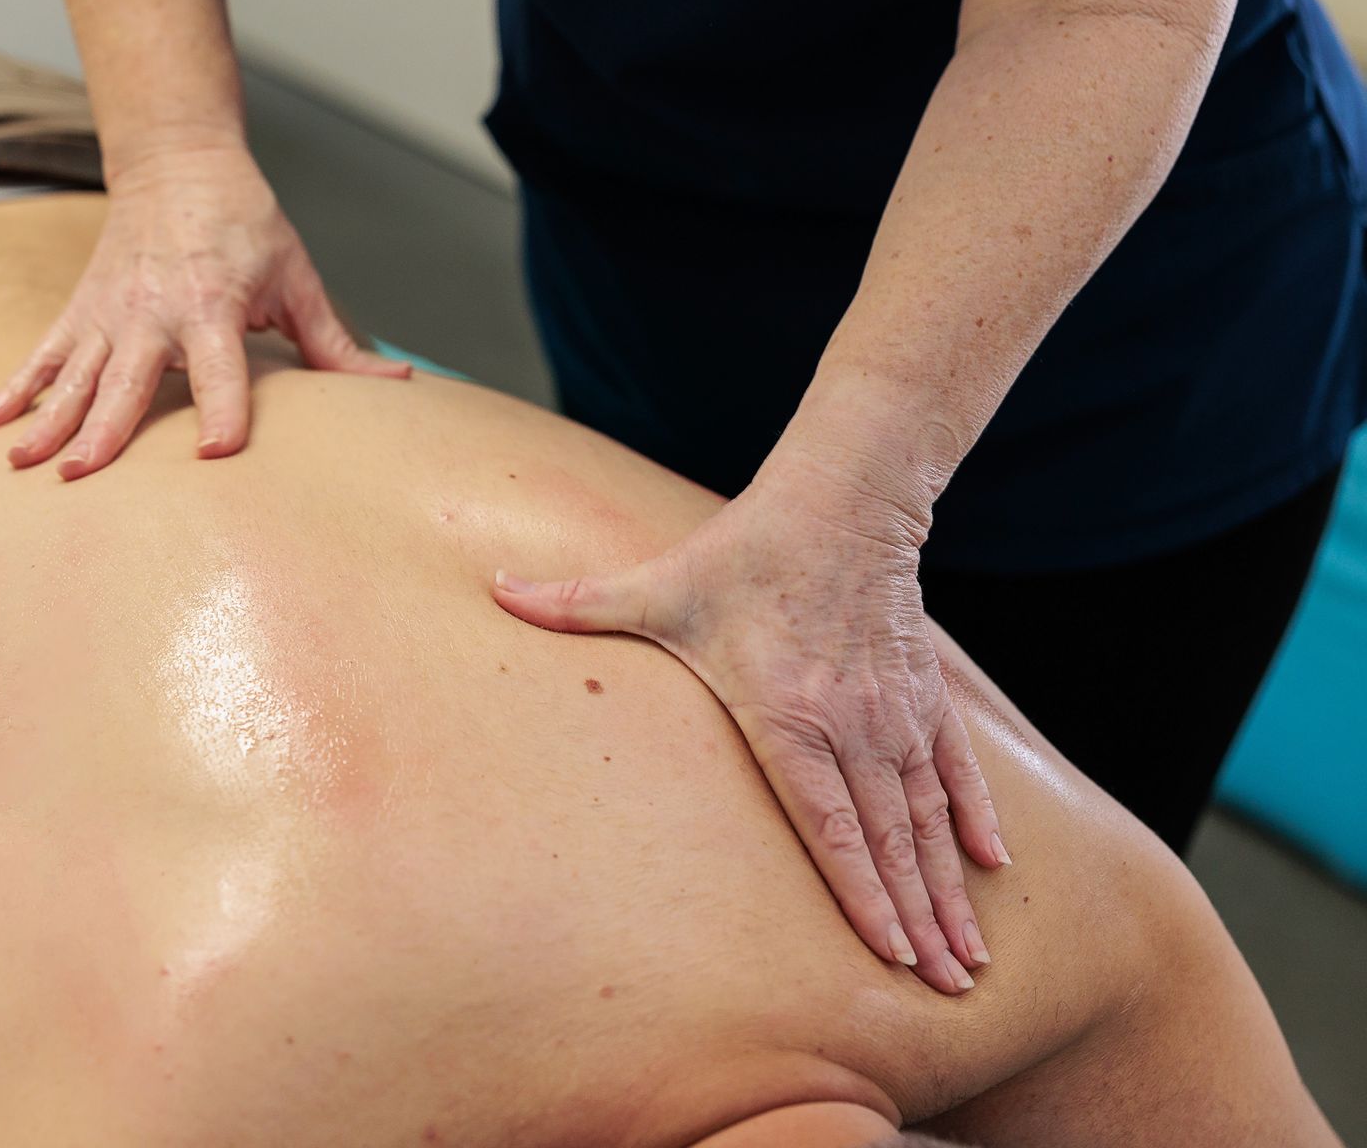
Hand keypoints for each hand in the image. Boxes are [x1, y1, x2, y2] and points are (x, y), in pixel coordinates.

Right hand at [0, 143, 408, 475]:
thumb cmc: (247, 223)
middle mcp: (154, 314)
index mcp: (213, 306)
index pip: (222, 369)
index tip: (217, 454)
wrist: (177, 162)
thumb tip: (399, 384)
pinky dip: (12, 389)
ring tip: (23, 465)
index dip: (223, 410)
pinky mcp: (81, 312)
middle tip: (80, 474)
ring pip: (76, 376)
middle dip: (105, 429)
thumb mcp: (297, 276)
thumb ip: (337, 341)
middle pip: (129, 381)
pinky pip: (42, 357)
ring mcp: (109, 314)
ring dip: (48, 420)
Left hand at [492, 459, 1008, 994]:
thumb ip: (575, 601)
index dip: (862, 894)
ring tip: (969, 957)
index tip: (891, 954)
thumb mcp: (657, 584)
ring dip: (949, 888)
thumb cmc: (742, 552)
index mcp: (787, 713)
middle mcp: (852, 724)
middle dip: (918, 919)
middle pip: (891, 839)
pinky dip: (978, 818)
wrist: (839, 499)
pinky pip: (957, 769)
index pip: (831, 823)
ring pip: (929, 817)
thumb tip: (496, 592)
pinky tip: (993, 869)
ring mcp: (895, 712)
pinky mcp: (923, 693)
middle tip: (946, 989)